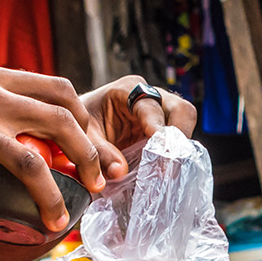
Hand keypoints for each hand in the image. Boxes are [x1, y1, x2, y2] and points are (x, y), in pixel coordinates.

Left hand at [77, 75, 199, 178]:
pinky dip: (176, 153)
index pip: (152, 107)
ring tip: (170, 168)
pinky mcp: (163, 127)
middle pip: (181, 109)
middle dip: (179, 136)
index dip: (159, 130)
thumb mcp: (84, 137)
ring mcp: (159, 110)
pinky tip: (166, 169)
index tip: (161, 152)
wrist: (76, 127)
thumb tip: (120, 171)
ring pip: (186, 121)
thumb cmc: (79, 124)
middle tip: (171, 163)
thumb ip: (100, 153)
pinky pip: (179, 136)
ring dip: (181, 145)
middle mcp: (149, 95)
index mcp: (127, 89)